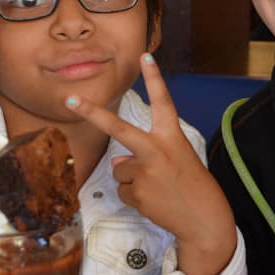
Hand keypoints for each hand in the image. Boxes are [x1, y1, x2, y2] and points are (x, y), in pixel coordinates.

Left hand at [65, 53, 236, 274]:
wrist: (204, 219)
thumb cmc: (193, 186)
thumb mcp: (176, 161)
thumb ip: (147, 155)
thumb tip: (118, 161)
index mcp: (172, 137)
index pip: (163, 102)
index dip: (154, 78)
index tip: (145, 55)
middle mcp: (157, 150)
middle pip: (118, 128)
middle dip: (92, 113)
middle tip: (70, 100)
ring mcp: (145, 172)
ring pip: (120, 169)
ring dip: (132, 180)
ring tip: (156, 189)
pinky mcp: (137, 193)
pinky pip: (123, 190)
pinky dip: (135, 197)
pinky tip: (154, 201)